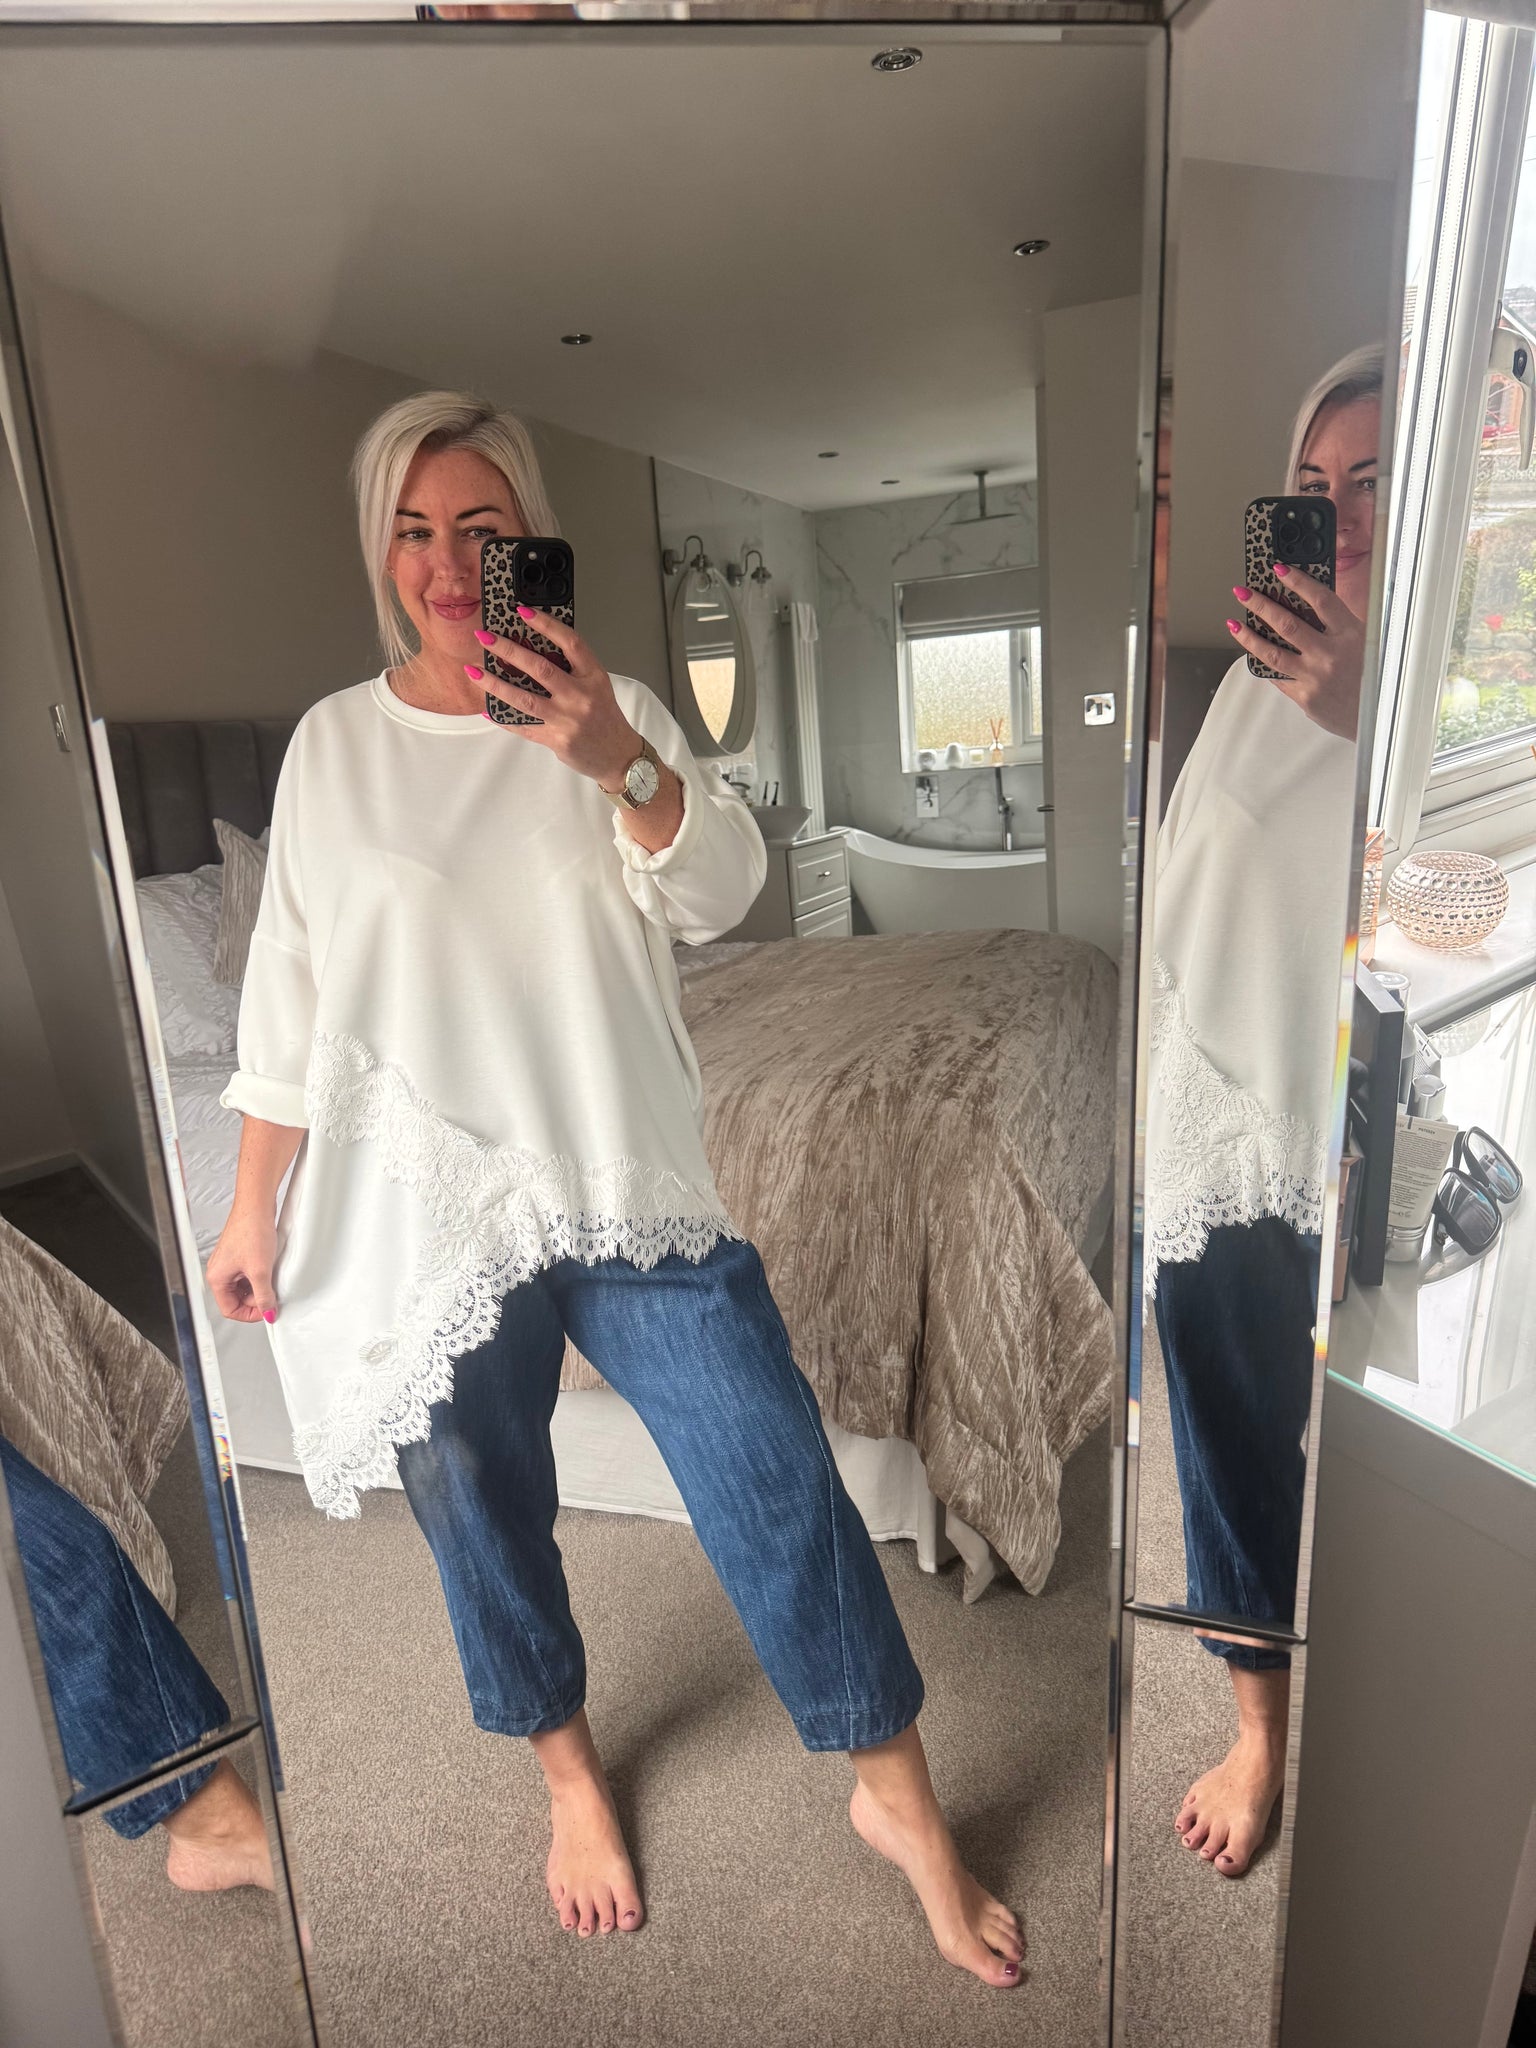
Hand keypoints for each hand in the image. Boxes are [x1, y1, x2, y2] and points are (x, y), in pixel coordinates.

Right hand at [207, 1208, 279, 1323]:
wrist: (256, 1206)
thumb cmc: (251, 1230)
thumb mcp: (260, 1271)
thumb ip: (264, 1296)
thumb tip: (268, 1312)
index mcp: (217, 1278)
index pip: (229, 1309)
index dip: (249, 1314)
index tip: (266, 1310)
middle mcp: (220, 1271)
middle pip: (236, 1299)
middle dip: (255, 1299)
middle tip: (271, 1293)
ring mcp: (229, 1262)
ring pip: (244, 1286)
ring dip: (258, 1287)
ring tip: (270, 1277)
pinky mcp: (240, 1254)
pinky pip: (248, 1274)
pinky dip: (259, 1275)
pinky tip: (269, 1268)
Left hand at [466, 610, 643, 787]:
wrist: (618, 755)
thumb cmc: (605, 718)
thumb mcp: (597, 686)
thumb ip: (571, 669)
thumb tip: (532, 651)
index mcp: (593, 676)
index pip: (570, 643)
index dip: (546, 624)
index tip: (523, 612)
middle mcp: (581, 696)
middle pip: (540, 668)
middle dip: (508, 650)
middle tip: (485, 637)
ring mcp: (567, 719)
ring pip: (524, 698)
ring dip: (495, 684)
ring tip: (474, 671)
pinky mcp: (556, 739)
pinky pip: (523, 726)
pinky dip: (502, 717)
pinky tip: (486, 708)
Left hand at [1225, 566, 1363, 740]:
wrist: (1380, 717)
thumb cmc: (1375, 677)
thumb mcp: (1366, 642)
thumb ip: (1339, 626)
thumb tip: (1306, 606)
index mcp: (1351, 635)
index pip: (1321, 599)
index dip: (1298, 581)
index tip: (1279, 569)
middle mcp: (1330, 655)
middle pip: (1287, 624)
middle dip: (1261, 605)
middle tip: (1243, 593)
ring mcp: (1315, 677)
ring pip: (1273, 652)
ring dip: (1249, 636)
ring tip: (1234, 625)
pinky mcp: (1305, 697)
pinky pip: (1279, 677)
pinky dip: (1264, 664)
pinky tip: (1253, 654)